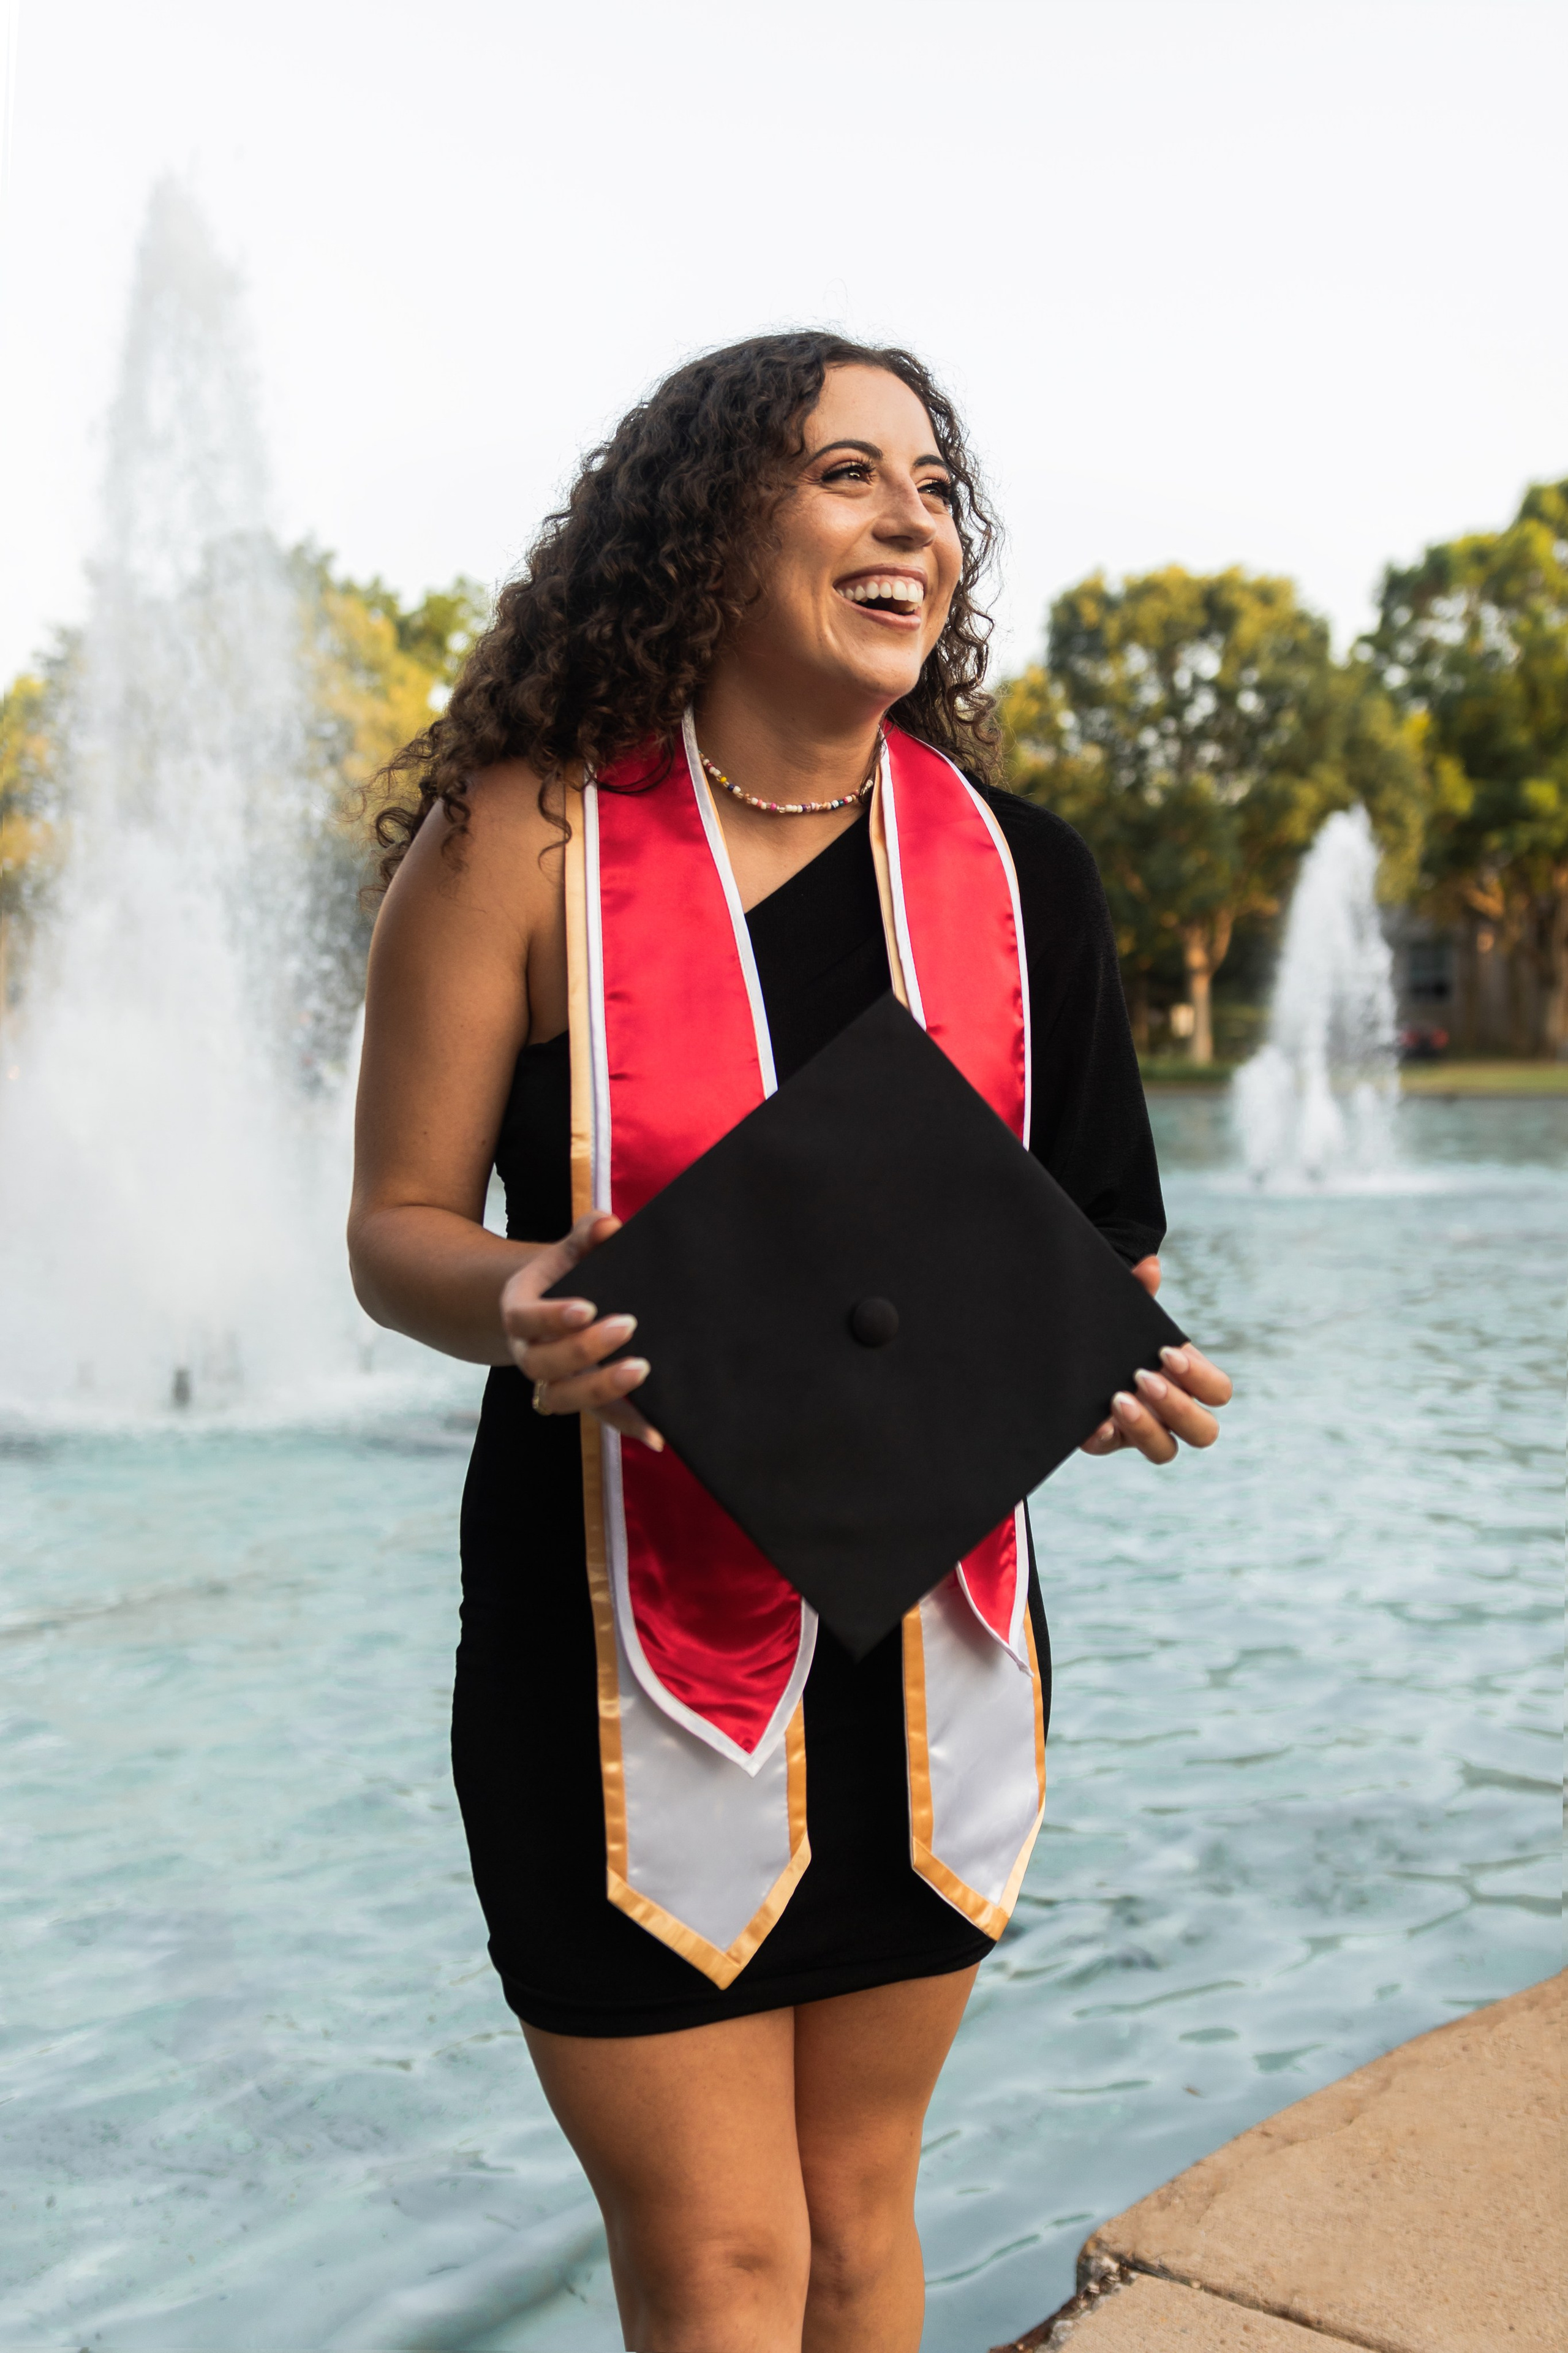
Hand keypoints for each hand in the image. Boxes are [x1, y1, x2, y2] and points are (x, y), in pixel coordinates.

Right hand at [500, 1209, 663, 1450]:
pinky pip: (598, 1418)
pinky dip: (627, 1425)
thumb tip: (608, 1224)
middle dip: (583, 1350)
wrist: (549, 1306)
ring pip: (562, 1399)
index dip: (552, 1317)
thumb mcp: (569, 1251)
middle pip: (542, 1364)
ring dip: (600, 1391)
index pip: (525, 1318)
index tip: (586, 1308)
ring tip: (640, 1372)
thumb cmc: (564, 1274)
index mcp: (519, 1311)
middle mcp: (528, 1352)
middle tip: (627, 1327)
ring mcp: (551, 1381)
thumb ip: (586, 1234)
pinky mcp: (579, 1399)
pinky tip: (657, 1434)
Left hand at [1079, 1256, 1232, 1465]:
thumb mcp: (1129, 1313)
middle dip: (1178, 1408)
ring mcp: (1143, 1430)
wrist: (1078, 1345)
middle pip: (1203, 1432)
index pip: (1218, 1392)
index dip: (1201, 1378)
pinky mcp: (1107, 1438)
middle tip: (1143, 1378)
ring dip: (1146, 1428)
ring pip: (1165, 1451)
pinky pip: (1112, 1448)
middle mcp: (1172, 1412)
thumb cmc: (1119, 1332)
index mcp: (1188, 1381)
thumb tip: (1150, 1266)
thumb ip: (1140, 1291)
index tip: (1167, 1353)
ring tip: (1117, 1399)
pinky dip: (1103, 1437)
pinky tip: (1093, 1424)